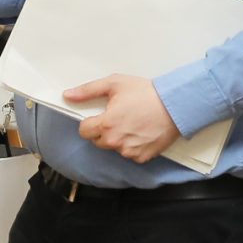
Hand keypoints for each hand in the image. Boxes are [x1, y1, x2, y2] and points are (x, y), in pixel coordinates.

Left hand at [65, 74, 179, 163]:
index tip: (100, 116)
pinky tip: (142, 133)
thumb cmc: (146, 93)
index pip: (84, 131)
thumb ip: (88, 91)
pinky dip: (133, 146)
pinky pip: (129, 154)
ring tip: (134, 123)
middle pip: (98, 141)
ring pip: (114, 148)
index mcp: (105, 124)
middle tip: (120, 117)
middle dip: (104, 131)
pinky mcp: (141, 158)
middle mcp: (115, 142)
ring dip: (119, 139)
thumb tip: (68, 95)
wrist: (174, 105)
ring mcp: (128, 152)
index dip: (90, 123)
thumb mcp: (114, 84)